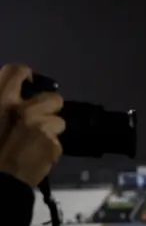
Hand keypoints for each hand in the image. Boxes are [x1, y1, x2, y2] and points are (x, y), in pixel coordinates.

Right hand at [0, 64, 64, 186]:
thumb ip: (1, 102)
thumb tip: (10, 96)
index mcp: (0, 99)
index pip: (17, 71)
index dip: (24, 74)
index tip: (27, 81)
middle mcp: (25, 109)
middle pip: (53, 98)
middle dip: (48, 107)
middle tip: (37, 116)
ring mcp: (42, 128)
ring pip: (59, 121)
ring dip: (50, 129)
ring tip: (35, 139)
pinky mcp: (53, 146)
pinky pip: (56, 141)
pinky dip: (48, 147)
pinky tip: (35, 155)